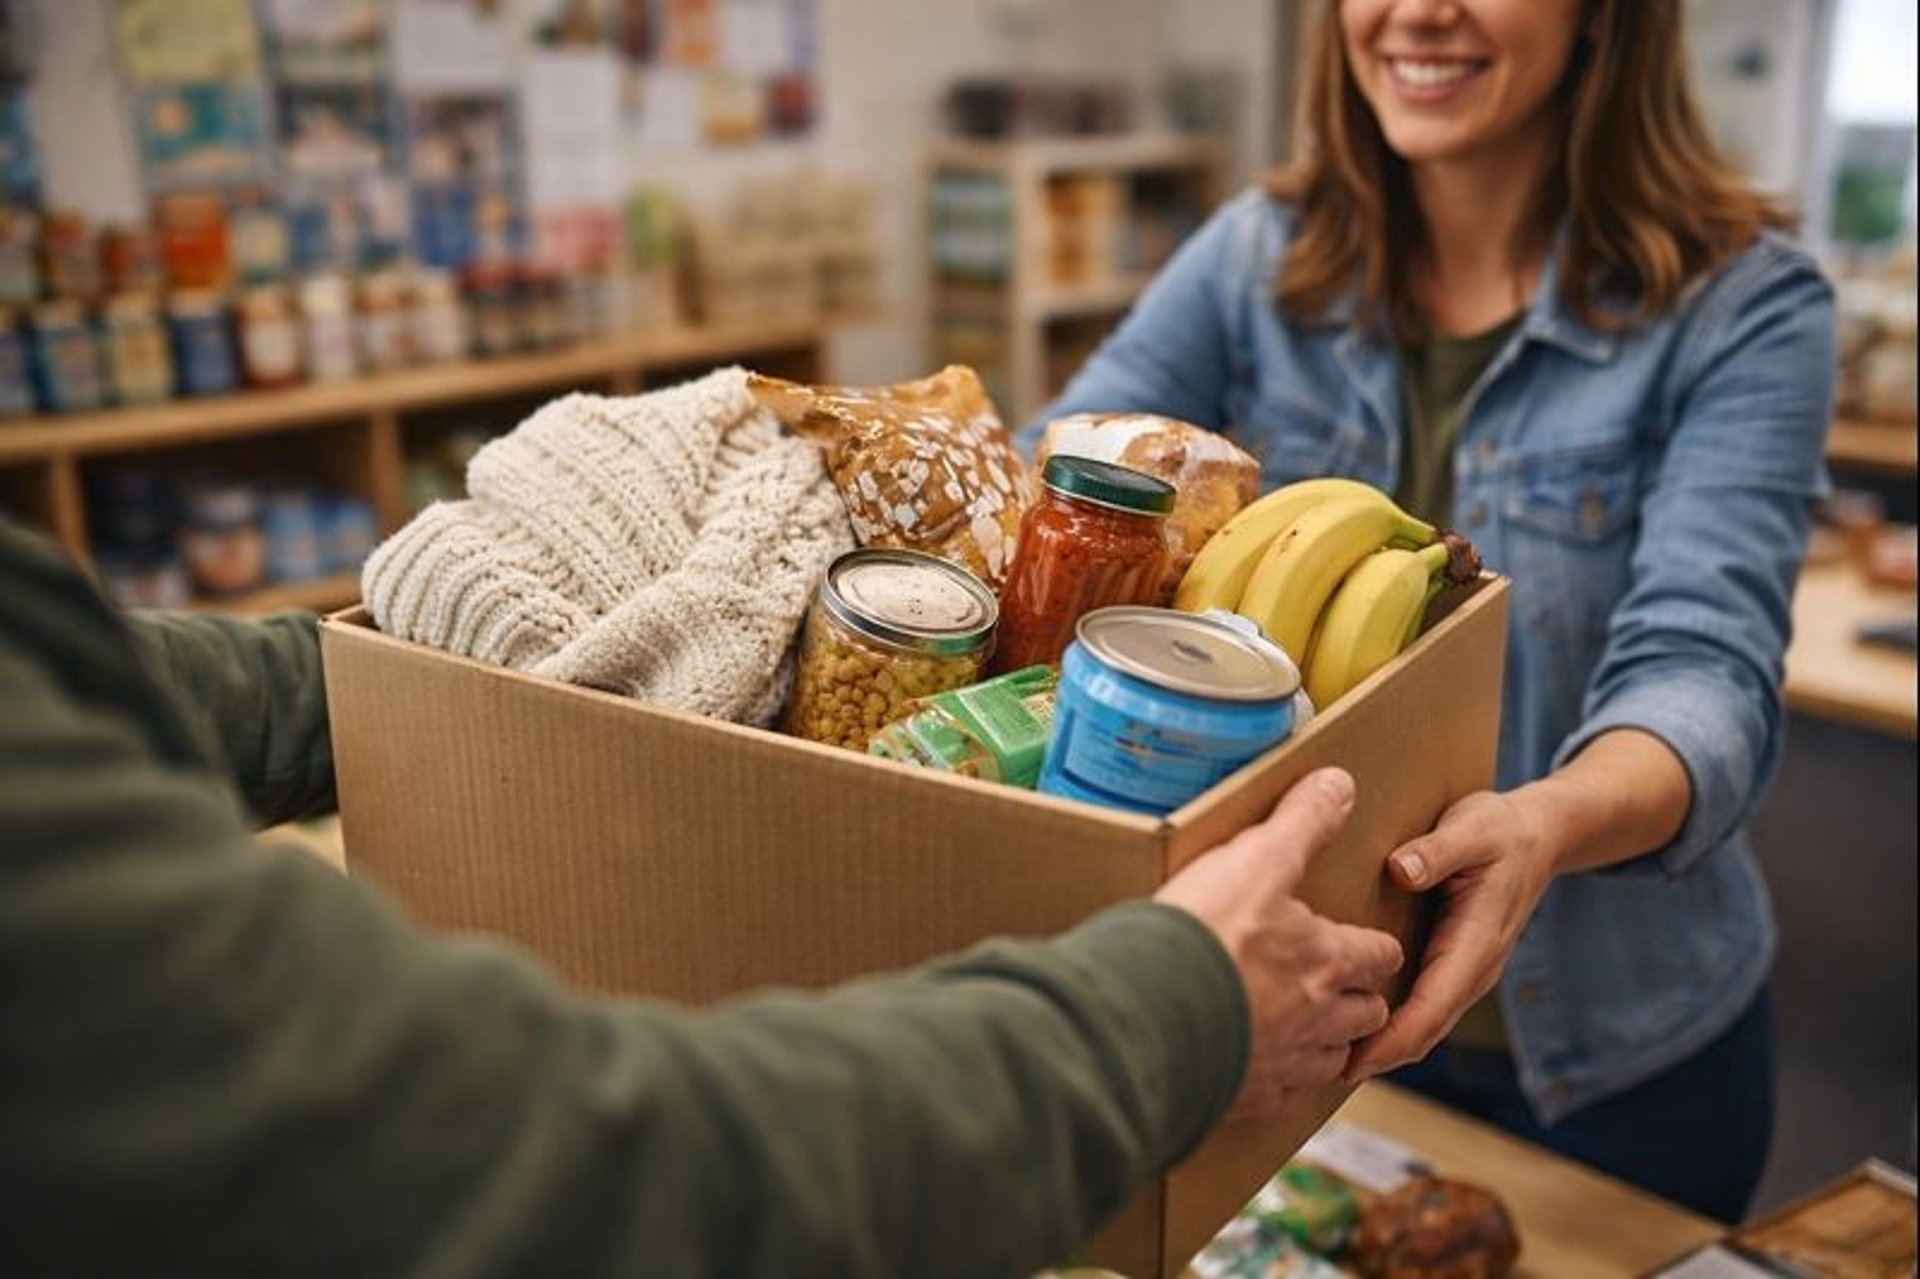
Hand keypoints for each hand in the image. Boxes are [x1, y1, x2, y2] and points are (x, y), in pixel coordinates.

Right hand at [1156, 768, 1404, 1120]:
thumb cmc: (1208, 933)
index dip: (1377, 948)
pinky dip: (1279, 1083)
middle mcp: (1318, 1018)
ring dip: (1330, 1046)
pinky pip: (1280, 1097)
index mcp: (1327, 960)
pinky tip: (1261, 1071)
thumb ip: (1301, 822)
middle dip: (1362, 1001)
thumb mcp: (1257, 859)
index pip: (1378, 956)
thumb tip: (1341, 783)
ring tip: (1311, 1032)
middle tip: (1346, 989)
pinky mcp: (1246, 1096)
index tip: (1372, 945)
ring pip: (1331, 1062)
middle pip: (1366, 1015)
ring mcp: (1283, 1063)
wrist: (1151, 1013)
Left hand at [1345, 788, 1560, 1080]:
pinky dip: (1393, 1025)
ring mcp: (1465, 971)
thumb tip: (1400, 870)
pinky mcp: (1454, 964)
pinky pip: (1423, 1006)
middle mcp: (1473, 969)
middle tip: (1317, 1071)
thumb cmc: (1501, 830)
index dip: (1393, 1041)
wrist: (1540, 834)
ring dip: (1383, 1046)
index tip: (1352, 1062)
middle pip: (1425, 1031)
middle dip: (1378, 1056)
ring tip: (1325, 1058)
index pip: (1432, 1008)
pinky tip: (1351, 1023)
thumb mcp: (1470, 830)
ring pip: (1424, 1024)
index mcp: (1476, 944)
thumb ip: (1436, 852)